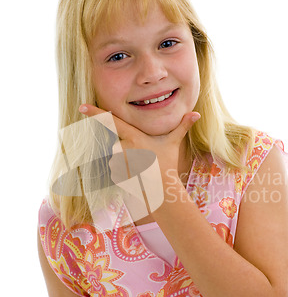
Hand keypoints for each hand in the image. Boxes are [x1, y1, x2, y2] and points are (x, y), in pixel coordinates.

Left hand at [78, 104, 200, 179]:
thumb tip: (197, 113)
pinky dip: (122, 172)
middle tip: (140, 158)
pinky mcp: (115, 174)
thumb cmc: (167, 164)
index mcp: (134, 136)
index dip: (95, 113)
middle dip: (125, 150)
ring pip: (115, 157)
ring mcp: (118, 162)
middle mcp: (123, 147)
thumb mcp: (173, 143)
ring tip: (139, 168)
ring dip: (124, 161)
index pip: (111, 121)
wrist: (162, 190)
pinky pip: (114, 169)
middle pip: (116, 143)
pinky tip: (135, 176)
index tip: (81, 107)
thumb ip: (183, 127)